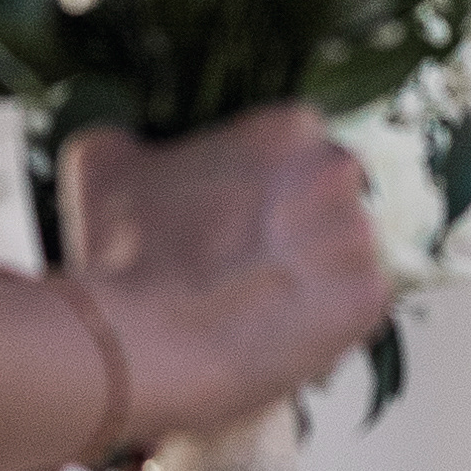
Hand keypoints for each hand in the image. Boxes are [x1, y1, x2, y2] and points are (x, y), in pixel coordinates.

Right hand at [60, 106, 391, 445]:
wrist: (142, 342)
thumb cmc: (121, 250)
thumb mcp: (100, 164)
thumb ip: (124, 138)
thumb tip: (121, 141)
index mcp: (289, 127)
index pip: (297, 153)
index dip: (266, 190)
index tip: (236, 222)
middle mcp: (337, 170)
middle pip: (330, 201)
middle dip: (300, 229)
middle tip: (251, 267)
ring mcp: (359, 236)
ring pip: (346, 257)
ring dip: (316, 278)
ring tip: (263, 310)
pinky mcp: (369, 299)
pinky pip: (359, 310)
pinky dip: (330, 326)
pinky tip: (282, 336)